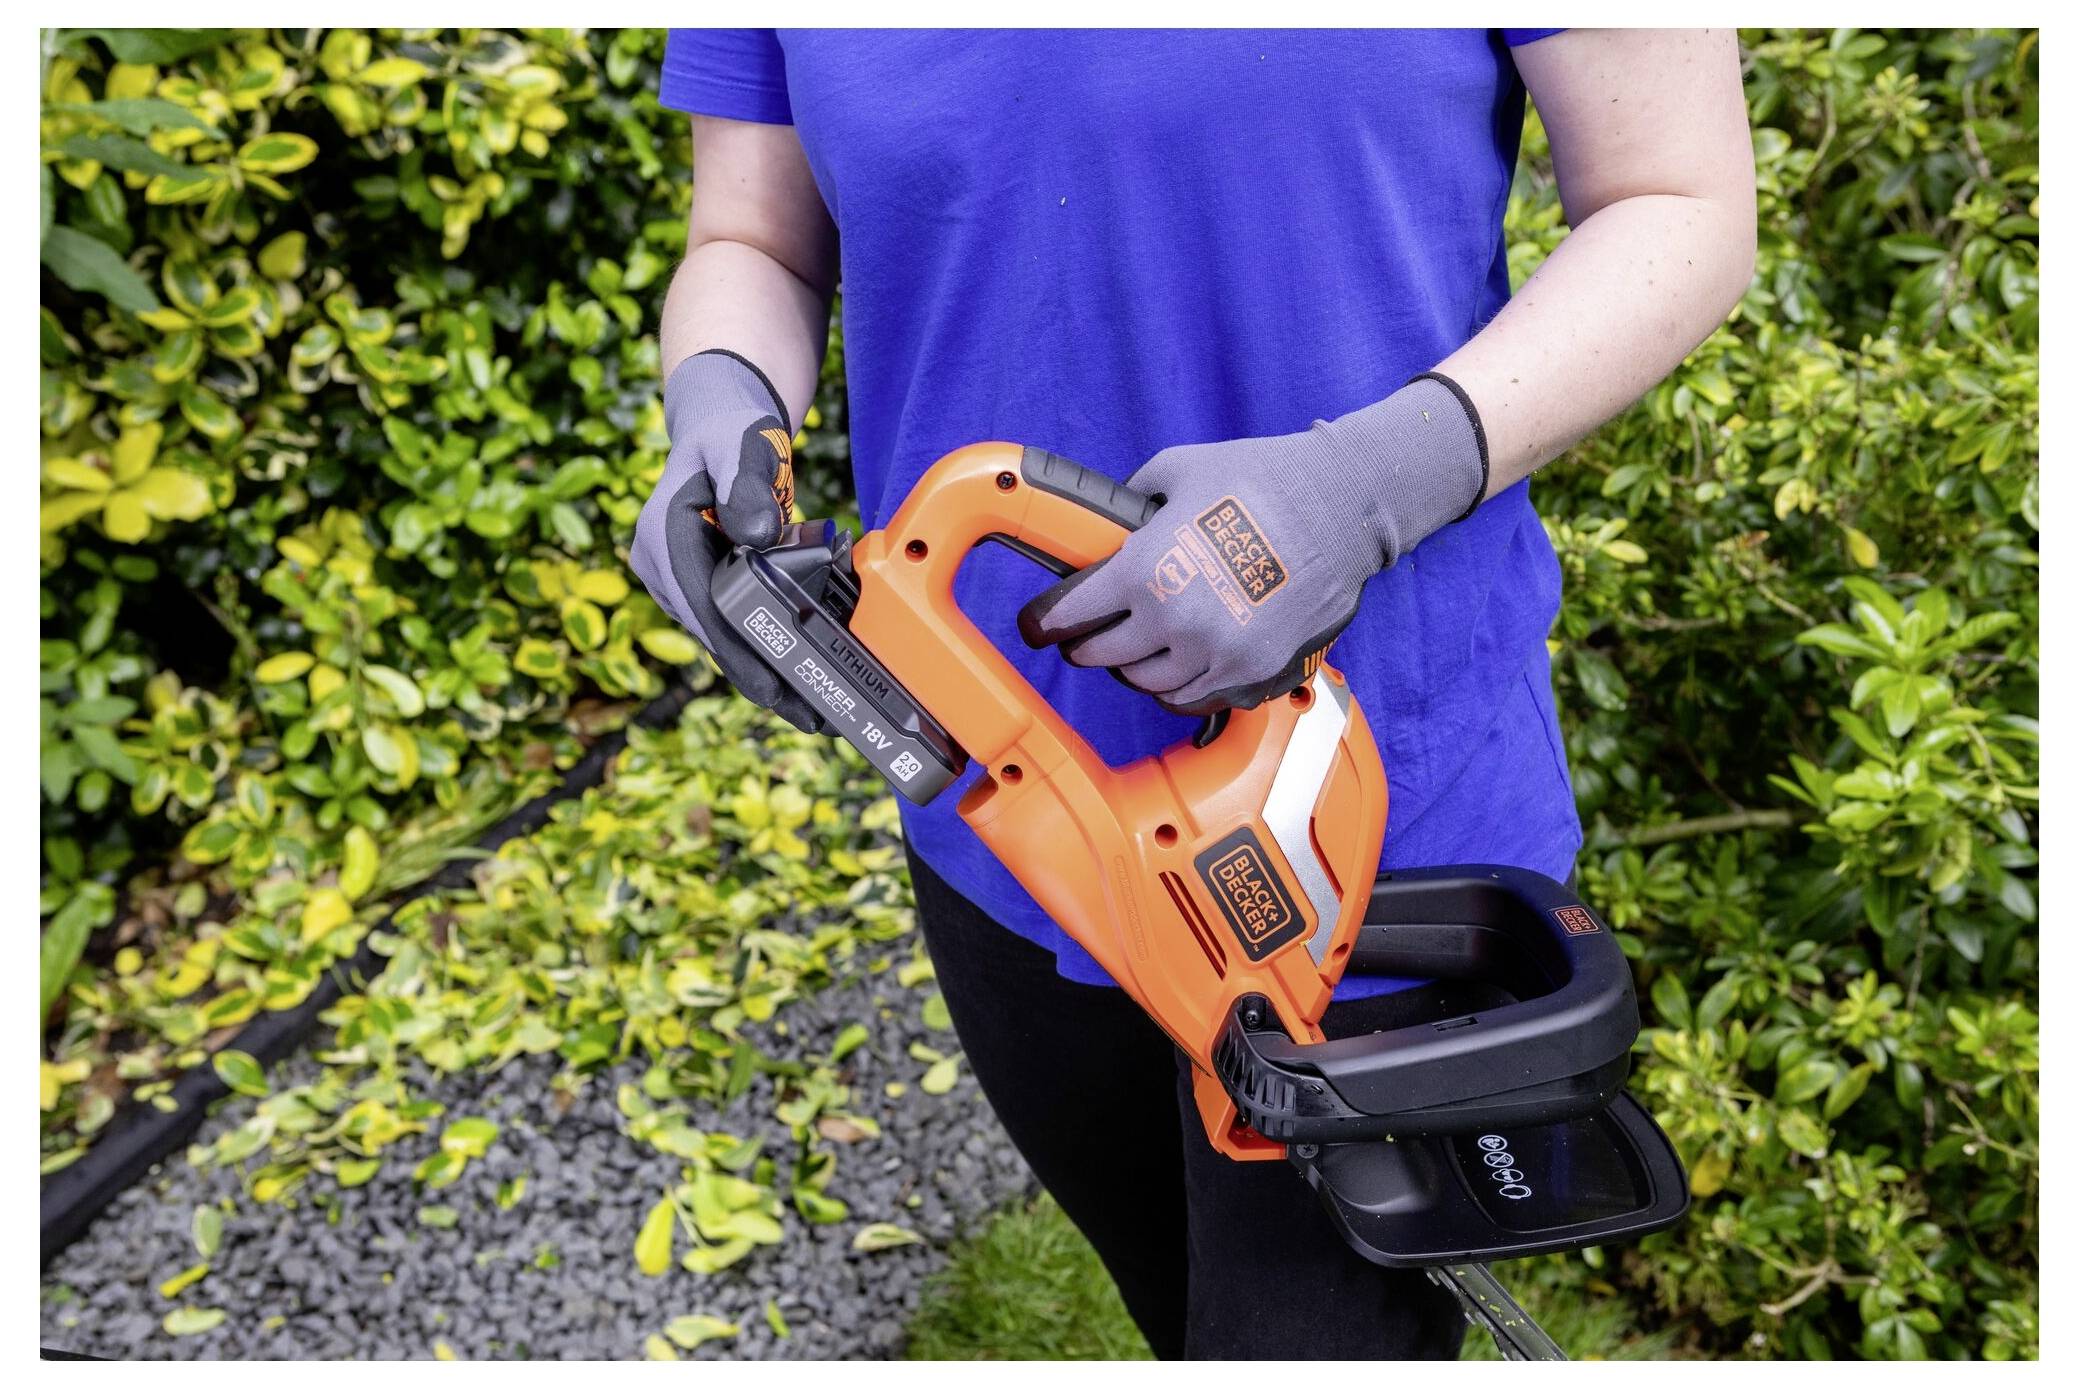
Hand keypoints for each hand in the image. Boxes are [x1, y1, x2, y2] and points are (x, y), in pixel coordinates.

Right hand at [629, 350, 824, 731]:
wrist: (717, 420)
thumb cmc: (731, 430)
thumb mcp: (743, 446)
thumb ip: (748, 485)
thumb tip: (754, 534)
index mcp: (663, 535)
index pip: (703, 607)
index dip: (739, 653)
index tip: (772, 689)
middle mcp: (658, 563)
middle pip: (711, 633)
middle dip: (758, 677)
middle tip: (809, 717)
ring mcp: (673, 578)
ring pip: (718, 635)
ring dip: (761, 671)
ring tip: (812, 710)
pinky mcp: (693, 583)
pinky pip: (726, 623)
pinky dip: (759, 647)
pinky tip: (797, 675)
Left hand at [1018, 375, 1488, 715]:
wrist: (1342, 508)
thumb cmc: (1264, 481)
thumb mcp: (1179, 471)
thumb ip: (1133, 498)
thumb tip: (1110, 518)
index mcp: (1146, 570)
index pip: (1070, 616)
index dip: (1046, 622)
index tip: (1037, 625)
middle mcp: (1175, 621)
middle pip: (1102, 656)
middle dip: (1085, 644)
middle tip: (1082, 635)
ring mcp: (1216, 653)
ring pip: (1147, 683)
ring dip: (1133, 666)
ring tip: (1135, 646)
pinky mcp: (1252, 672)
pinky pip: (1194, 695)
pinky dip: (1178, 684)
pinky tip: (1178, 662)